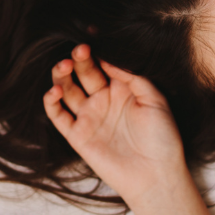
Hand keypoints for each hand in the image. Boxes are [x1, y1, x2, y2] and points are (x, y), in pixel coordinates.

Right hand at [43, 44, 190, 205]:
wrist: (156, 175)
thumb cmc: (162, 138)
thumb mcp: (155, 100)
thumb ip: (133, 77)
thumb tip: (109, 59)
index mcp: (122, 89)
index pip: (104, 64)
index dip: (97, 52)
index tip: (92, 39)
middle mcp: (103, 100)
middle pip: (84, 73)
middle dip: (79, 59)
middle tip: (78, 50)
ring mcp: (89, 117)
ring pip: (68, 90)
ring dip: (62, 76)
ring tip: (63, 65)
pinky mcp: (78, 135)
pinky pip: (58, 116)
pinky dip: (51, 102)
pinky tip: (55, 91)